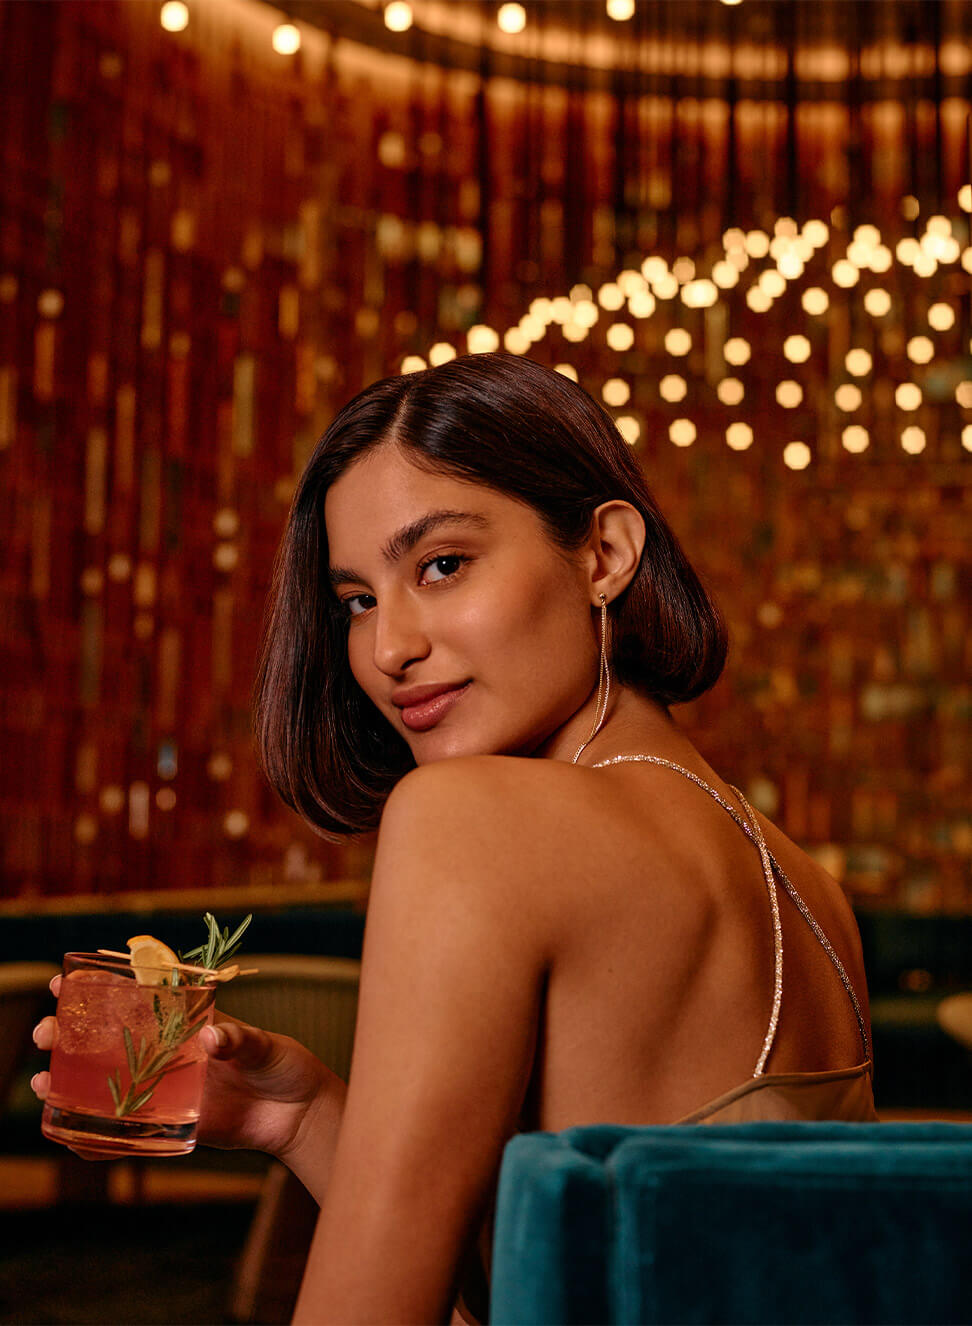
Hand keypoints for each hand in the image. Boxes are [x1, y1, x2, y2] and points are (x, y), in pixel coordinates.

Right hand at [32, 977, 342, 1163]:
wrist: (299, 1113)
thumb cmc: (283, 1065)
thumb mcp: (264, 1046)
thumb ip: (239, 1040)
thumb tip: (211, 1039)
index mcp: (185, 1022)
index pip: (133, 1000)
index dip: (95, 991)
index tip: (62, 982)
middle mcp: (166, 1054)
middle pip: (106, 1043)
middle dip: (68, 1036)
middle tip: (44, 1033)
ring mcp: (165, 1091)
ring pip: (105, 1087)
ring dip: (68, 1085)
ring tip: (40, 1084)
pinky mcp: (171, 1127)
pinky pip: (126, 1135)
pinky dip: (97, 1139)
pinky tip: (67, 1138)